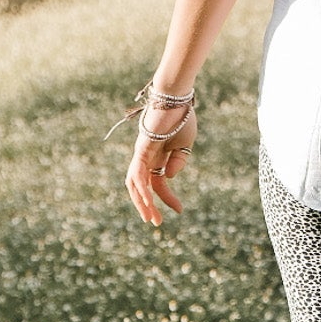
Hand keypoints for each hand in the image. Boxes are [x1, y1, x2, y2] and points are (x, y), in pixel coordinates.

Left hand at [126, 102, 196, 227]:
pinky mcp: (142, 148)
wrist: (177, 98)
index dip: (167, 198)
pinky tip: (148, 201)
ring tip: (150, 218)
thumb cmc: (183, 117)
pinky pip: (138, 173)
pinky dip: (141, 188)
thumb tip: (169, 177)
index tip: (179, 211)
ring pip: (135, 183)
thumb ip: (179, 161)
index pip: (157, 183)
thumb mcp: (185, 145)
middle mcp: (145, 157)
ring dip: (141, 202)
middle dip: (147, 206)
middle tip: (156, 223)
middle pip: (141, 187)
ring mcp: (142, 152)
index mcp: (157, 157)